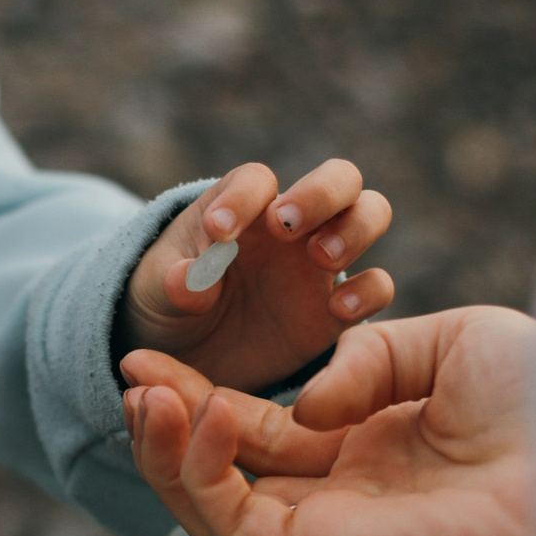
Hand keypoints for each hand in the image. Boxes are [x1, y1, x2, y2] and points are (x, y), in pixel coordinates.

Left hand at [118, 160, 396, 394]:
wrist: (194, 358)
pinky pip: (377, 285)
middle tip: (285, 227)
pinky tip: (338, 309)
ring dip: (354, 228)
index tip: (218, 232)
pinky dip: (368, 290)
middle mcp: (293, 224)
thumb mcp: (157, 295)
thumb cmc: (172, 305)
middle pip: (338, 176)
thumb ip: (173, 283)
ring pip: (371, 213)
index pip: (256, 180)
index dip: (241, 198)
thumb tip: (188, 279)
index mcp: (242, 206)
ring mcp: (323, 261)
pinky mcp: (339, 307)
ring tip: (321, 258)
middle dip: (321, 192)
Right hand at [123, 307, 535, 535]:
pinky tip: (203, 413)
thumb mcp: (449, 342)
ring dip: (167, 454)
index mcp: (373, 449)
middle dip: (166, 422)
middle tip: (130, 369)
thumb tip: (306, 405)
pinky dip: (205, 473)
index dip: (202, 395)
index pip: (263, 430)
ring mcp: (337, 531)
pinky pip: (240, 525)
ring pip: (215, 510)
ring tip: (143, 392)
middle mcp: (348, 497)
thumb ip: (365, 356)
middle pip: (226, 471)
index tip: (153, 355)